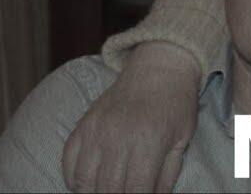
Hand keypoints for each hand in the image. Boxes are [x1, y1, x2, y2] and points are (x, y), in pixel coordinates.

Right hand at [62, 41, 200, 191]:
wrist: (158, 70)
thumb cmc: (176, 105)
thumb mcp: (181, 140)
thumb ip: (167, 176)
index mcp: (149, 141)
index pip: (136, 189)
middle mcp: (118, 137)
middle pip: (109, 189)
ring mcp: (96, 131)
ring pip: (84, 181)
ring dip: (93, 193)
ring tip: (105, 191)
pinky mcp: (83, 126)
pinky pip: (69, 162)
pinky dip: (75, 179)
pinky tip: (89, 183)